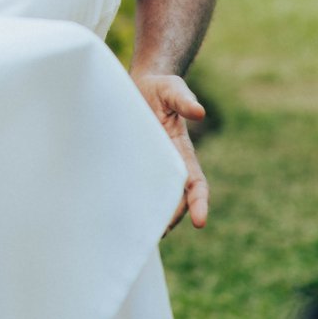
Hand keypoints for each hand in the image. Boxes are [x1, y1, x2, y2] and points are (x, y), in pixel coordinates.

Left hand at [131, 72, 208, 231]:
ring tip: (136, 234)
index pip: (196, 183)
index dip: (199, 203)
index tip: (200, 222)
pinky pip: (133, 186)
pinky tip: (117, 214)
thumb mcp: (173, 90)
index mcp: (182, 151)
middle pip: (174, 199)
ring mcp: (149, 165)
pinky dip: (131, 201)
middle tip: (157, 234)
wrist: (142, 84)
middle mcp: (168, 163)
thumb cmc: (162, 88)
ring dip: (150, 215)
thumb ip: (184, 100)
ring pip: (153, 197)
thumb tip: (199, 112)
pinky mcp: (131, 163)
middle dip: (170, 218)